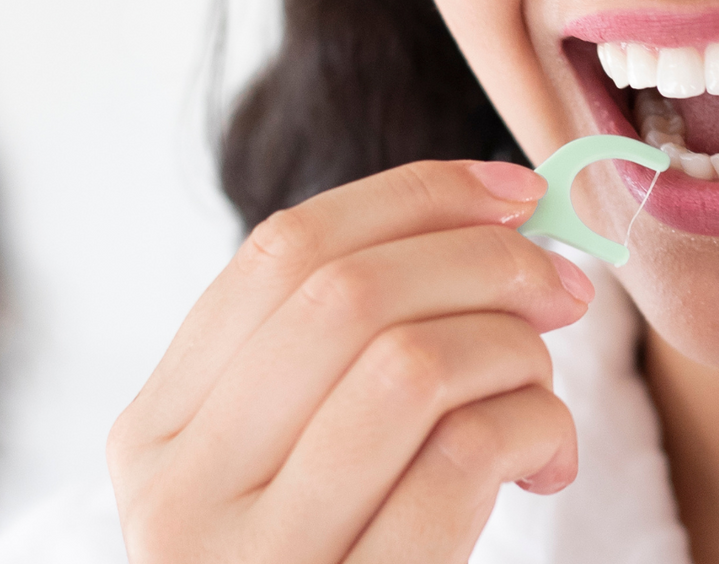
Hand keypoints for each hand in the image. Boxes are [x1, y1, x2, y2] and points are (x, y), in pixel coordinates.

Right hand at [108, 159, 592, 562]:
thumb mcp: (284, 470)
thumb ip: (339, 359)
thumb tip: (493, 211)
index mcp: (156, 431)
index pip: (282, 251)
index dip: (417, 197)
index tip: (515, 193)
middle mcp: (179, 494)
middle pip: (348, 295)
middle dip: (485, 261)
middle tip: (562, 287)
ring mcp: (254, 563)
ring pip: (410, 366)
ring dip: (515, 354)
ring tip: (543, 395)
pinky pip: (460, 464)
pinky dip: (536, 428)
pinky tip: (549, 461)